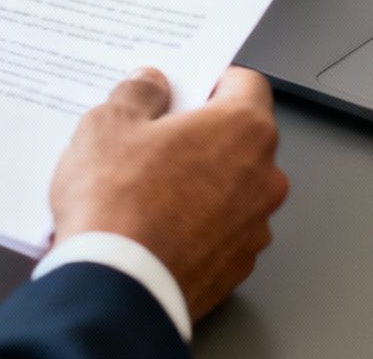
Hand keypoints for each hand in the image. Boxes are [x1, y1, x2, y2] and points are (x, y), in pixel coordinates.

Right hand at [49, 66, 288, 321]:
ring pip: (231, 187)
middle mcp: (263, 177)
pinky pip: (221, 230)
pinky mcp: (236, 267)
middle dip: (201, 134)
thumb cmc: (117, 206)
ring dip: (200, 182)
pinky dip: (196, 224)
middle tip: (153, 138)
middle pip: (239, 138)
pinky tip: (154, 226)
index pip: (246, 84)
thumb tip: (150, 84)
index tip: (183, 88)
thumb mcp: (109, 125)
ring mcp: (254, 227)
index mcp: (243, 129)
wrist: (114, 292)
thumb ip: (138, 93)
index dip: (211, 81)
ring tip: (146, 188)